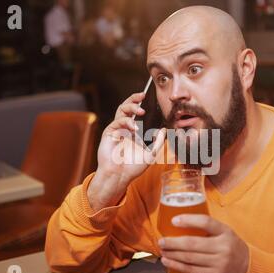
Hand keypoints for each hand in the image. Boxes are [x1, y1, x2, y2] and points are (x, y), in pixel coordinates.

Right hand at [87, 92, 165, 209]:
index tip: (145, 95)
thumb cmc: (132, 168)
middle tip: (141, 96)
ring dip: (131, 108)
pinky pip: (116, 123)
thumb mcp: (151, 155)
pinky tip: (134, 128)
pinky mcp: (108, 134)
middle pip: (125, 107)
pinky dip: (126, 122)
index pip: (133, 112)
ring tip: (140, 112)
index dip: (137, 102)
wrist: (120, 177)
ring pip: (120, 111)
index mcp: (131, 131)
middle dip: (132, 99)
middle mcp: (122, 128)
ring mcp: (115, 130)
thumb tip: (164, 131)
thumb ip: (157, 143)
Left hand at [158, 214, 248, 272]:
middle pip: (192, 243)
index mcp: (226, 232)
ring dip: (172, 254)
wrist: (250, 271)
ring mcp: (219, 263)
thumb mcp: (227, 234)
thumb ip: (210, 229)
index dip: (189, 220)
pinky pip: (191, 269)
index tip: (174, 220)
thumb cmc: (233, 249)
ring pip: (189, 257)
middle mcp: (223, 247)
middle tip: (162, 240)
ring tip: (163, 250)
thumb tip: (184, 221)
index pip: (206, 222)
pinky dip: (176, 265)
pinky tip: (168, 261)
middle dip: (173, 242)